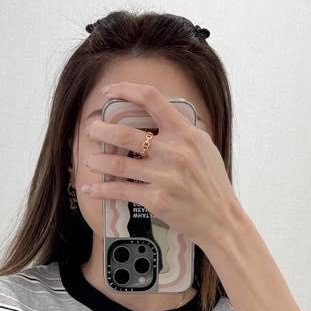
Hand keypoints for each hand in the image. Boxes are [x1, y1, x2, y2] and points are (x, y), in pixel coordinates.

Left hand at [80, 80, 241, 248]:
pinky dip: (102, 189)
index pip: (152, 99)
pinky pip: (121, 190)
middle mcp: (173, 151)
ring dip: (97, 160)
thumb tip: (156, 118)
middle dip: (100, 130)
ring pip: (117, 163)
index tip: (109, 91)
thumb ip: (181, 132)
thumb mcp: (204, 147)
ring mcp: (164, 176)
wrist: (221, 219)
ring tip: (89, 160)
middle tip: (91, 131)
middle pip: (125, 133)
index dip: (126, 90)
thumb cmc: (212, 184)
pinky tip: (91, 188)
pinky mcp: (156, 199)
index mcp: (185, 133)